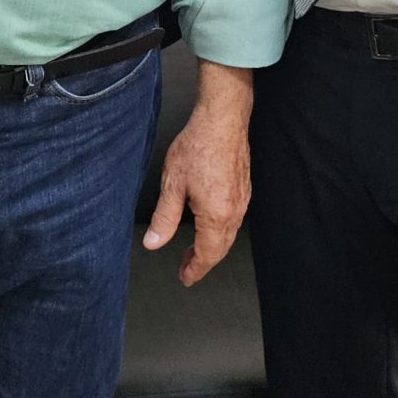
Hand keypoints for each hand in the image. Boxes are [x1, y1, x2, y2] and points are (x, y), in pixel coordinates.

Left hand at [142, 63, 252, 286]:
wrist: (223, 119)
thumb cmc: (199, 146)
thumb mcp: (172, 184)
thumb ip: (164, 218)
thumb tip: (154, 243)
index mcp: (216, 215)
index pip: (207, 255)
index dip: (195, 270)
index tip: (185, 278)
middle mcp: (234, 211)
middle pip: (220, 249)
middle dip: (202, 261)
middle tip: (186, 267)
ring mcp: (242, 200)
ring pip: (228, 235)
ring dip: (212, 246)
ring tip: (193, 248)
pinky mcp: (244, 189)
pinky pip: (234, 220)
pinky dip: (220, 231)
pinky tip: (208, 224)